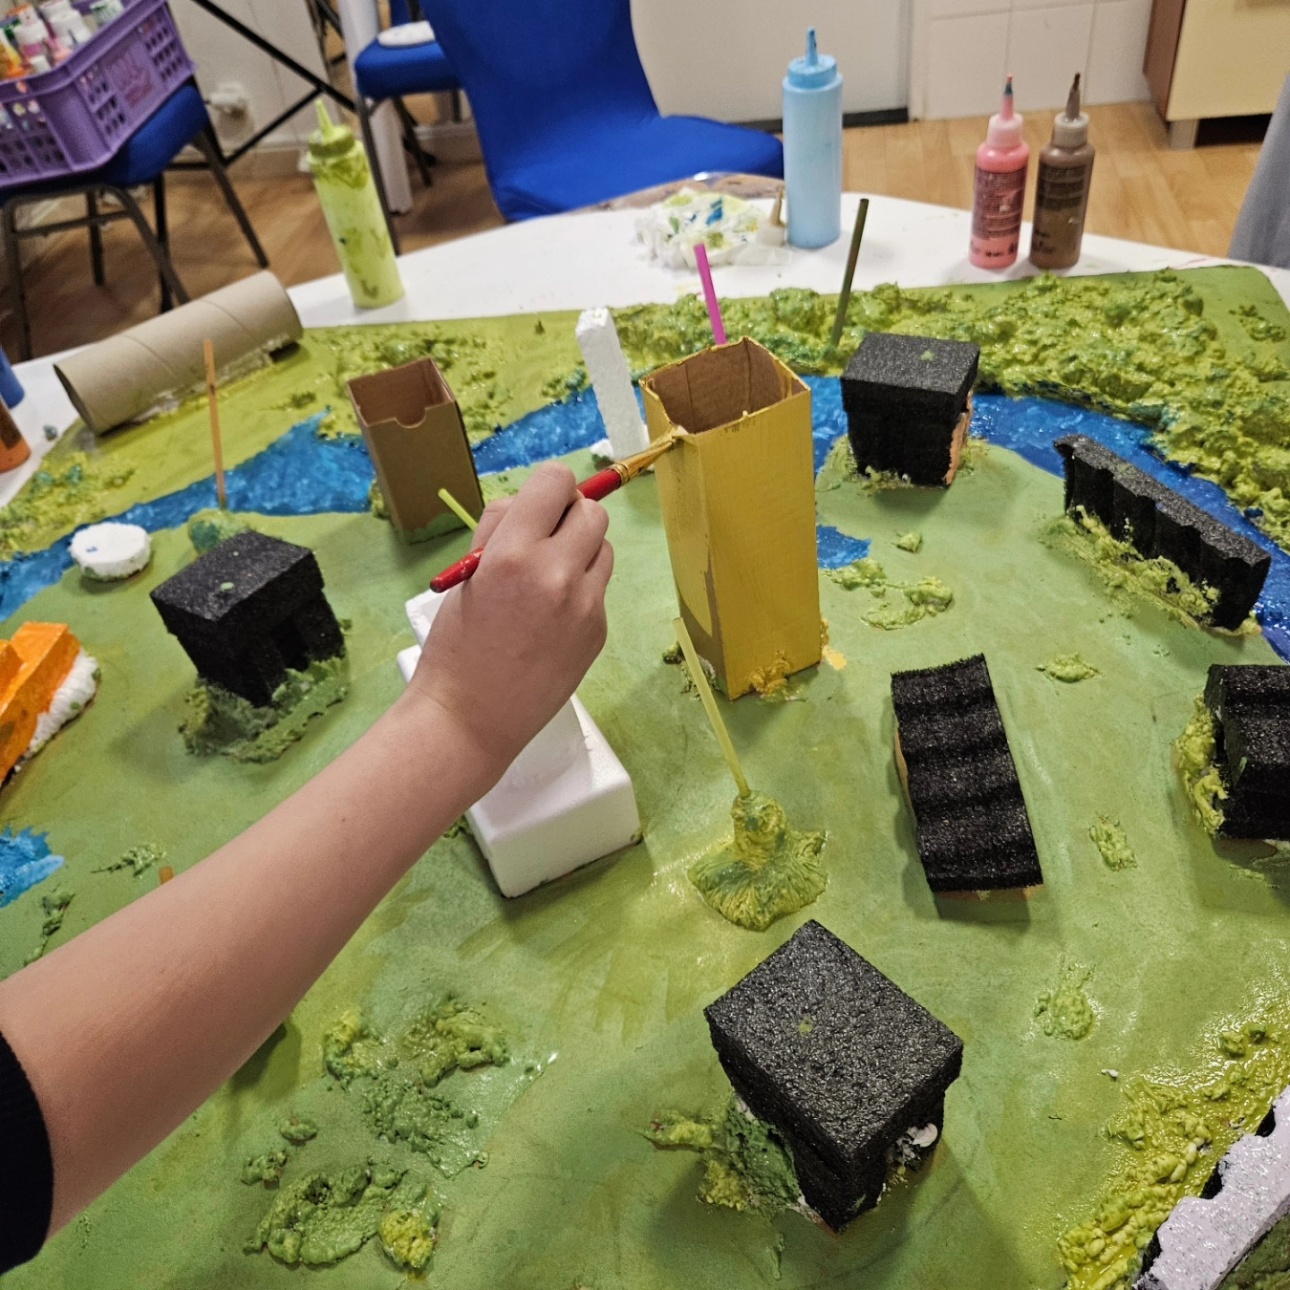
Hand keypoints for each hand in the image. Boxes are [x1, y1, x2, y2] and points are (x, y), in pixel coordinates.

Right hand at [405, 462, 613, 788]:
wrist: (471, 717)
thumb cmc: (456, 646)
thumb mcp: (466, 575)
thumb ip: (500, 531)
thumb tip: (530, 503)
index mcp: (513, 553)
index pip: (556, 481)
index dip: (548, 488)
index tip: (539, 505)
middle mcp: (557, 573)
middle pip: (592, 512)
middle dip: (569, 518)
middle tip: (545, 541)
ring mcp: (585, 605)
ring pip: (604, 548)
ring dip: (581, 552)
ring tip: (548, 580)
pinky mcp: (598, 631)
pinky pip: (599, 589)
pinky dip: (581, 591)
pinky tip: (551, 618)